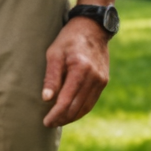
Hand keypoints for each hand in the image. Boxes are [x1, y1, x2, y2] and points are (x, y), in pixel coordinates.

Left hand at [40, 12, 111, 127]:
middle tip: (49, 123)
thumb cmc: (68, 39)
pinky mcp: (103, 81)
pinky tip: (70, 112)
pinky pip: (92, 101)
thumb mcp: (54, 53)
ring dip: (72, 117)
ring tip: (58, 121)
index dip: (56, 114)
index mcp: (80, 69)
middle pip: (77, 107)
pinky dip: (81, 109)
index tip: (46, 121)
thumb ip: (51, 77)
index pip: (66, 100)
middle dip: (62, 118)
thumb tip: (46, 99)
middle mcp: (94, 77)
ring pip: (86, 107)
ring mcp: (101, 80)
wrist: (92, 28)